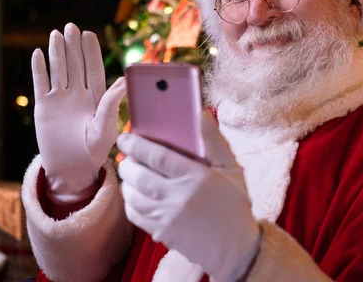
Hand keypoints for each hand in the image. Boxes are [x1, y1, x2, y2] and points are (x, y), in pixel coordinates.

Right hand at [32, 23, 126, 203]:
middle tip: (71, 26)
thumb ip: (112, 104)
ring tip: (55, 34)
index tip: (89, 34)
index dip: (91, 52)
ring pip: (58, 71)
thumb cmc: (94, 152)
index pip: (93, 69)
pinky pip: (40, 84)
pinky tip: (37, 54)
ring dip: (56, 53)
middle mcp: (78, 95)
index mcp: (96, 98)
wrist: (71, 169)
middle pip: (75, 65)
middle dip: (73, 46)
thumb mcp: (105, 128)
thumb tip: (123, 81)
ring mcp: (60, 100)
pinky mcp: (44, 107)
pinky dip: (38, 70)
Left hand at [117, 111, 259, 281]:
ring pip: (133, 195)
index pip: (158, 157)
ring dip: (127, 182)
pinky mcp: (162, 233)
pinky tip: (136, 195)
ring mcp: (167, 217)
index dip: (136, 145)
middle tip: (126, 157)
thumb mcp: (231, 169)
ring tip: (131, 174)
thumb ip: (215, 141)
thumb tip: (201, 114)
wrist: (236, 248)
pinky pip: (135, 215)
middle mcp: (178, 197)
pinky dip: (130, 203)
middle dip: (127, 163)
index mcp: (195, 177)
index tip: (125, 138)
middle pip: (140, 176)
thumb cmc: (234, 205)